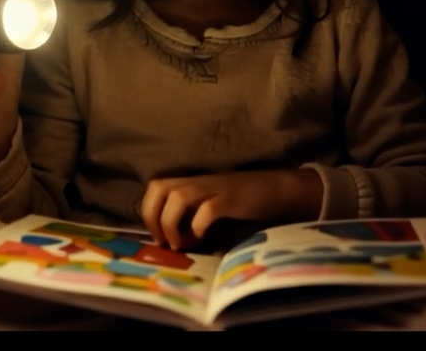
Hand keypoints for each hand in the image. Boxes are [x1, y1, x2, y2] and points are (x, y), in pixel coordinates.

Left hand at [140, 169, 323, 249]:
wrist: (276, 189)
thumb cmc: (242, 201)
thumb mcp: (211, 205)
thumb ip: (192, 215)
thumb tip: (174, 242)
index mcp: (191, 182)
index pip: (156, 187)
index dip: (149, 212)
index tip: (159, 237)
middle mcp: (197, 182)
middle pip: (159, 188)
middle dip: (154, 216)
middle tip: (165, 240)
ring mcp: (214, 188)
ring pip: (177, 197)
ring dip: (172, 223)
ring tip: (182, 244)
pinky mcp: (230, 198)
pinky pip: (206, 209)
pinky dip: (198, 225)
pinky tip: (202, 237)